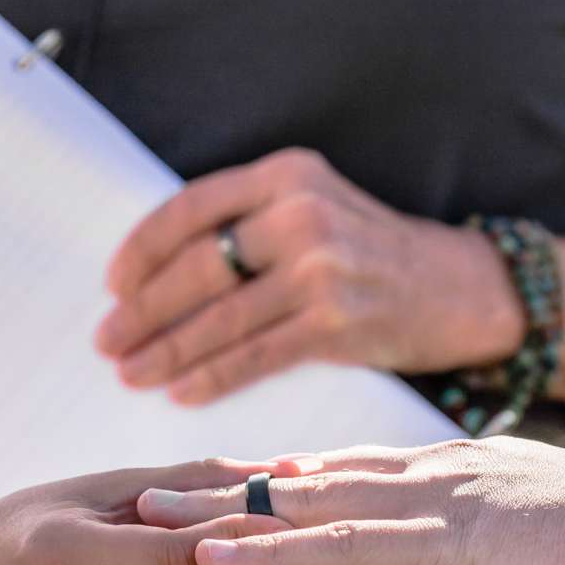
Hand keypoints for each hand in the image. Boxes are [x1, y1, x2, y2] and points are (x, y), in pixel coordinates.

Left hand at [95, 148, 523, 404]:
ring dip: (166, 350)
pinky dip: (211, 376)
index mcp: (286, 174)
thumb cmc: (369, 253)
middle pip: (198, 266)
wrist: (458, 288)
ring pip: (220, 316)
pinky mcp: (334, 324)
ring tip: (131, 372)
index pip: (191, 208)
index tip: (113, 285)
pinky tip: (181, 391)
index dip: (143, 250)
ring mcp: (320, 269)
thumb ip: (247, 222)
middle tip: (107, 341)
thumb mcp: (314, 206)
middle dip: (143, 310)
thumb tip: (152, 276)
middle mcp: (302, 213)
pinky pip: (254, 355)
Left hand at [136, 440, 564, 564]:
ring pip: (307, 504)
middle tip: (152, 487)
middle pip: (313, 475)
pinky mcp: (450, 546)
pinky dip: (269, 551)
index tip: (221, 482)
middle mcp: (444, 472)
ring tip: (147, 515)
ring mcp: (443, 502)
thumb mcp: (556, 551)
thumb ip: (504, 549)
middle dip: (229, 483)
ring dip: (221, 510)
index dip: (283, 478)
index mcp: (468, 473)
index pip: (355, 472)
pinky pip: (338, 551)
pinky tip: (210, 555)